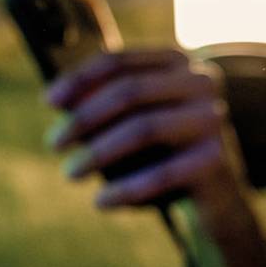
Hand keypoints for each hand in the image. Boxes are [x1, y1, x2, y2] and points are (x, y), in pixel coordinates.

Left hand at [46, 50, 265, 266]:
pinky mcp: (217, 159)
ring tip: (69, 173)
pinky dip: (126, 189)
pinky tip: (100, 202)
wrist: (214, 204)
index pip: (120, 62)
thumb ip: (98, 108)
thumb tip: (55, 100)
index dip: (80, 79)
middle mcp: (201, 82)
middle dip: (85, 118)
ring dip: (99, 153)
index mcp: (178, 63)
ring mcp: (213, 119)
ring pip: (144, 128)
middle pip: (130, 91)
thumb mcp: (128, 127)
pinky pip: (162, 173)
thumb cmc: (163, 157)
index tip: (48, 102)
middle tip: (53, 144)